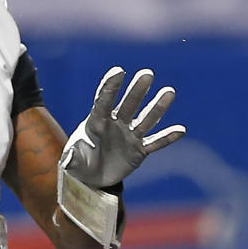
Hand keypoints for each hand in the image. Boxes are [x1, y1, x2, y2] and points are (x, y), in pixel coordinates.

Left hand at [62, 66, 185, 186]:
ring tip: (169, 91)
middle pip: (127, 105)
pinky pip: (155, 142)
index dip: (110, 87)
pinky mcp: (139, 150)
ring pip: (145, 119)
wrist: (91, 177)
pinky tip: (181, 130)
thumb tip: (67, 160)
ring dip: (157, 107)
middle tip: (147, 73)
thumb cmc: (79, 163)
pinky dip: (167, 137)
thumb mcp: (72, 162)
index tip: (118, 71)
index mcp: (96, 122)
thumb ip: (71, 159)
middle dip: (137, 90)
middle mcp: (115, 124)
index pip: (103, 101)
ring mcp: (128, 136)